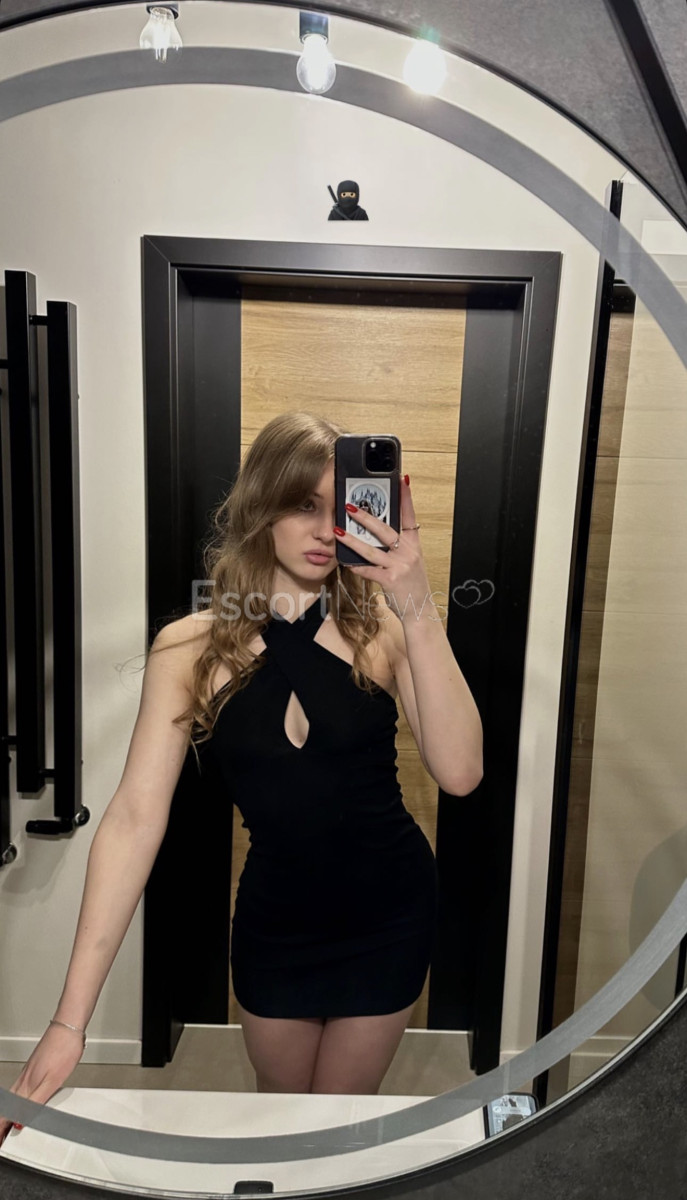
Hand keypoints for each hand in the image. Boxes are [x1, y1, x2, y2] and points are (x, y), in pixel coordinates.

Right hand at [0, 1023, 84, 1147]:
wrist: (68, 1027)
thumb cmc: (64, 1050)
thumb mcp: (52, 1082)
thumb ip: (35, 1103)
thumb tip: (19, 1121)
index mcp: (27, 1086)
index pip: (7, 1113)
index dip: (1, 1128)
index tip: (0, 1141)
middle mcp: (24, 1080)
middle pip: (7, 1107)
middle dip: (1, 1123)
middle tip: (1, 1138)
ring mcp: (28, 1072)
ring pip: (12, 1098)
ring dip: (7, 1113)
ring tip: (5, 1126)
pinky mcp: (34, 1067)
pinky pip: (19, 1089)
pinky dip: (15, 1101)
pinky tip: (20, 1102)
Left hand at [335, 476, 430, 620]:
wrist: (420, 609)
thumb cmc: (412, 584)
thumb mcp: (410, 561)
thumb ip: (398, 547)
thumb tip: (378, 533)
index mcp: (414, 545)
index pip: (410, 516)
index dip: (406, 498)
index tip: (402, 480)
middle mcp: (408, 553)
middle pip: (385, 529)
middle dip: (366, 517)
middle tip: (351, 506)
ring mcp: (400, 566)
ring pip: (372, 549)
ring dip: (353, 539)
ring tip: (338, 531)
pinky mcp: (390, 580)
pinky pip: (369, 570)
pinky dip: (356, 566)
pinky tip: (345, 561)